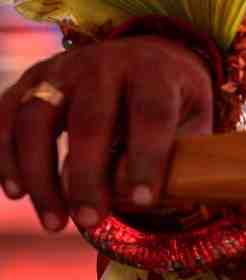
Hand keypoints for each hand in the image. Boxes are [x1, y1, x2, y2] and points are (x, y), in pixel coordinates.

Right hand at [0, 36, 214, 232]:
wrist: (149, 56)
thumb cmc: (175, 103)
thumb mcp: (193, 121)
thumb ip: (174, 157)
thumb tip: (133, 198)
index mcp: (154, 72)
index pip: (151, 114)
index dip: (146, 159)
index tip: (143, 202)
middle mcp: (104, 63)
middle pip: (89, 120)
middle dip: (88, 176)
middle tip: (90, 221)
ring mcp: (62, 69)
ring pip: (37, 118)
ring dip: (39, 174)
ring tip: (54, 223)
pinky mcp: (32, 79)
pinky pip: (7, 116)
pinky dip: (5, 155)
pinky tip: (15, 192)